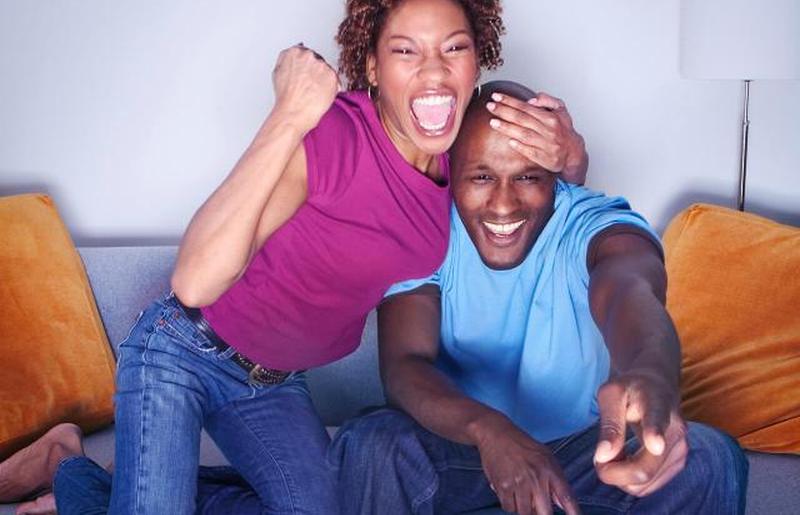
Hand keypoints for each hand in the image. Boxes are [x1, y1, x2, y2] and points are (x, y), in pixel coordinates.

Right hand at [271, 44, 340, 133]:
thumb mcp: (277, 72)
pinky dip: (331, 89)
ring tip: (313, 93)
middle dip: (315, 73)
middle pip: (317, 61)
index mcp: (294, 52)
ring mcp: (321, 65)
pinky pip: (335, 80)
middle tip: (309, 87)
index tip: (305, 76)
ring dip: (323, 81)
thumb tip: (294, 59)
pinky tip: (321, 96)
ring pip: (326, 71)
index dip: (306, 68)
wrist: (293, 112)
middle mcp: (308, 55)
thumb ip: (287, 61)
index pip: (306, 54)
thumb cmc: (285, 98)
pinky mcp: (332, 75)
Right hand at [474, 415, 579, 514]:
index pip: (566, 497)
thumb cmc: (522, 444)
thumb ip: (555, 479)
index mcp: (550, 469)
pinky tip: (510, 491)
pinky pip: (508, 507)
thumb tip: (561, 503)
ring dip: (524, 508)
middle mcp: (536, 478)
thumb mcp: (545, 456)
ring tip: (521, 494)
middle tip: (537, 506)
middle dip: (541, 512)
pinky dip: (510, 504)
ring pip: (524, 513)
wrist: (496, 433)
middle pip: (545, 513)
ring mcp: (519, 483)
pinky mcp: (503, 486)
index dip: (573, 512)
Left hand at [486, 91, 586, 183]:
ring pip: (524, 135)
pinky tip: (509, 141)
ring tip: (493, 122)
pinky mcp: (545, 159)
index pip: (526, 107)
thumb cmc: (563, 130)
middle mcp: (549, 131)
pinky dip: (520, 146)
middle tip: (490, 106)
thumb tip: (531, 100)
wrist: (573, 153)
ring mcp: (547, 145)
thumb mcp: (561, 111)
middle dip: (504, 111)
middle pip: (522, 119)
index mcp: (551, 118)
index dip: (510, 101)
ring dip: (507, 128)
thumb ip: (548, 101)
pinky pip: (530, 152)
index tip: (496, 96)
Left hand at [593, 372, 688, 496]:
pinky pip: (647, 486)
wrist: (656, 386)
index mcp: (658, 405)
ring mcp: (681, 451)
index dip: (655, 433)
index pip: (657, 421)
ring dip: (620, 476)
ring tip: (613, 451)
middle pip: (643, 471)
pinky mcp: (678, 464)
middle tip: (597, 456)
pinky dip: (630, 479)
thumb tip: (603, 456)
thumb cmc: (628, 389)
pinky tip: (625, 458)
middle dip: (612, 471)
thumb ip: (609, 425)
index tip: (654, 444)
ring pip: (644, 484)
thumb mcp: (610, 395)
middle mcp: (676, 431)